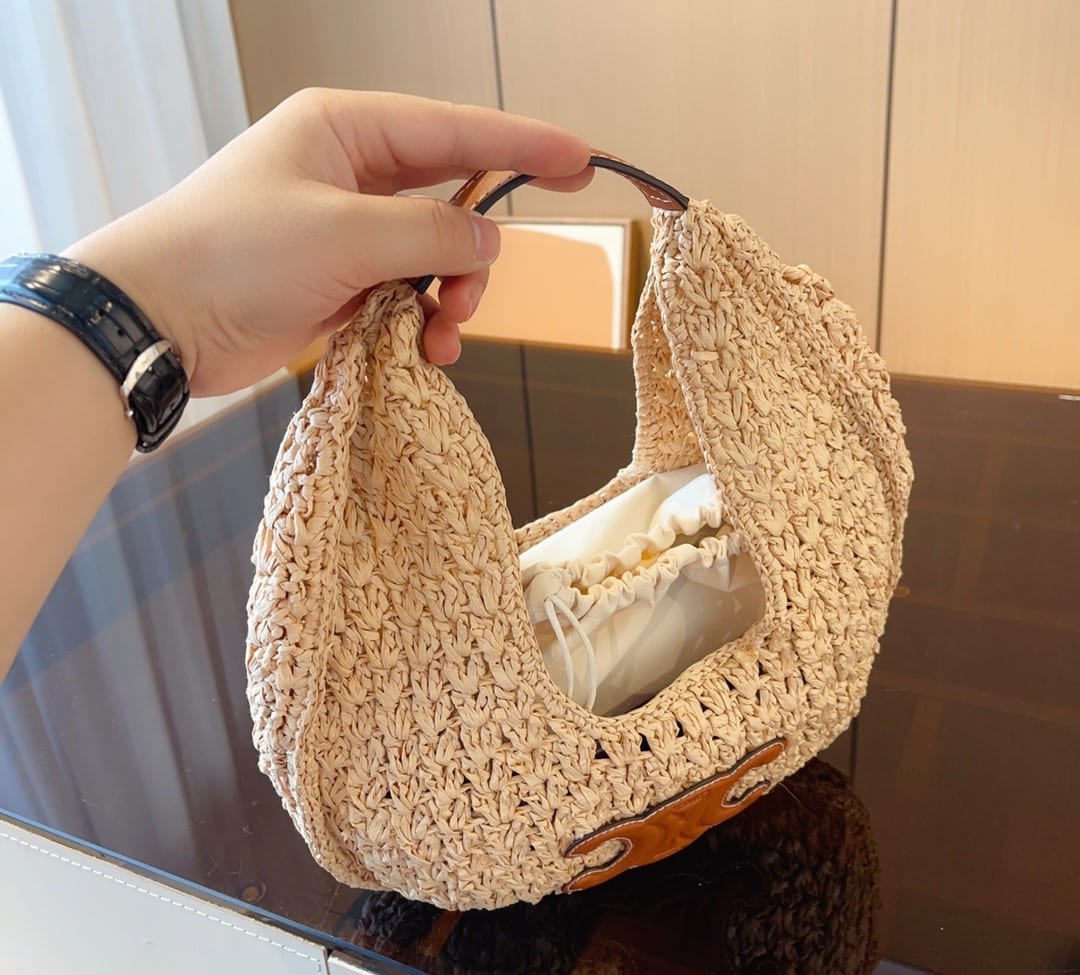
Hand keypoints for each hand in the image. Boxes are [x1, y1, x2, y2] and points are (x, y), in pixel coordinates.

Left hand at [65, 89, 591, 393]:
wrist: (160, 322)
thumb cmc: (233, 255)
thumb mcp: (344, 235)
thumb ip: (429, 232)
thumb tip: (485, 240)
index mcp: (346, 131)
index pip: (455, 130)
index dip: (524, 146)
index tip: (582, 160)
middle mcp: (351, 174)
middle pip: (450, 198)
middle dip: (474, 249)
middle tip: (472, 291)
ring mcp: (346, 232)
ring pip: (434, 256)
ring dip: (450, 297)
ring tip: (441, 333)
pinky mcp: (339, 283)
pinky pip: (407, 295)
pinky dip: (423, 322)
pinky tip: (425, 350)